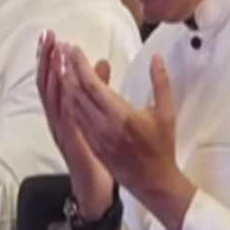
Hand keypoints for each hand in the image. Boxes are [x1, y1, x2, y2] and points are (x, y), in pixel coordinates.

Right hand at [37, 31, 113, 219]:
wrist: (93, 188)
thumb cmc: (96, 153)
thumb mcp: (96, 118)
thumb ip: (98, 90)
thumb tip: (104, 62)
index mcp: (62, 112)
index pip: (52, 78)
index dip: (50, 57)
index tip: (51, 36)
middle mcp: (56, 119)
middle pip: (46, 84)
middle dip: (46, 59)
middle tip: (47, 36)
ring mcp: (60, 130)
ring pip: (51, 98)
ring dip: (52, 74)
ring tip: (53, 52)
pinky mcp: (69, 141)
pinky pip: (63, 116)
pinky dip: (61, 98)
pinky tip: (63, 82)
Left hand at [57, 45, 193, 229]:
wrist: (153, 182)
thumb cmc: (161, 147)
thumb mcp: (166, 113)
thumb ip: (161, 82)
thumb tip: (156, 58)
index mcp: (120, 115)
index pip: (92, 84)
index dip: (79, 64)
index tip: (73, 48)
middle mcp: (102, 125)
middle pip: (77, 92)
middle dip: (67, 68)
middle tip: (62, 50)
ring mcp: (94, 135)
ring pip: (72, 105)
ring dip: (65, 83)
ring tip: (62, 65)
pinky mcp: (91, 143)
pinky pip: (75, 118)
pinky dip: (69, 100)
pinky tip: (67, 89)